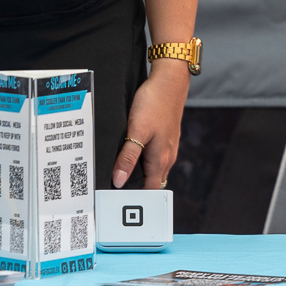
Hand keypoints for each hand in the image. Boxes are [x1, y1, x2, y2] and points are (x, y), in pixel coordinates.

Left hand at [112, 59, 189, 188]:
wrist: (170, 82)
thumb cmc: (153, 103)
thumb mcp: (136, 130)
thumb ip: (128, 157)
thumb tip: (120, 181)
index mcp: (160, 159)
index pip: (150, 189)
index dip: (136, 198)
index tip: (119, 203)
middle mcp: (167, 156)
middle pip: (152, 181)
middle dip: (137, 188)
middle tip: (115, 192)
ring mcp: (168, 146)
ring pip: (154, 168)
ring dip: (140, 173)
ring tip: (120, 174)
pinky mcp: (166, 136)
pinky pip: (155, 156)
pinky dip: (144, 160)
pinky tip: (132, 152)